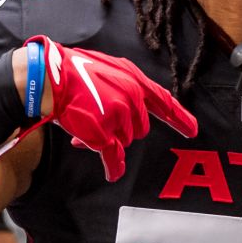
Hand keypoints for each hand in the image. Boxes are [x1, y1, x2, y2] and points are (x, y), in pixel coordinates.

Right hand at [29, 35, 198, 181]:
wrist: (48, 78)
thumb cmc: (73, 73)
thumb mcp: (107, 69)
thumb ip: (124, 86)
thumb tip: (130, 108)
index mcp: (133, 79)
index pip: (164, 102)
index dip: (179, 118)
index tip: (193, 130)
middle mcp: (131, 96)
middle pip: (140, 128)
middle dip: (122, 129)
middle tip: (99, 121)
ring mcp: (117, 115)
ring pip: (124, 140)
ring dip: (108, 139)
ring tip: (86, 128)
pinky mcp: (102, 133)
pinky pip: (114, 157)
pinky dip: (114, 167)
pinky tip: (113, 174)